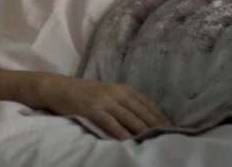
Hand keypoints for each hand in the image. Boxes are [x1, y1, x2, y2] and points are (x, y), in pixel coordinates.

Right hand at [31, 75, 171, 138]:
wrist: (60, 88)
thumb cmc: (85, 94)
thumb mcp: (109, 94)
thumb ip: (125, 104)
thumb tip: (144, 119)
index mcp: (124, 89)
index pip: (148, 105)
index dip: (161, 117)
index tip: (171, 129)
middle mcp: (118, 93)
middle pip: (142, 113)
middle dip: (156, 126)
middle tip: (169, 138)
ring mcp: (106, 101)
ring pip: (130, 118)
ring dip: (143, 131)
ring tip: (154, 142)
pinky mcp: (94, 110)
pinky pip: (111, 123)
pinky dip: (122, 133)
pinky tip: (130, 141)